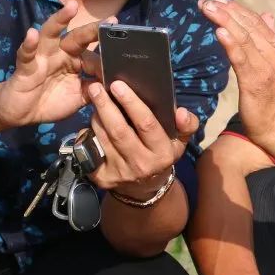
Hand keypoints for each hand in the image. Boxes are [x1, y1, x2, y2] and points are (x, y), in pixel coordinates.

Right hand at [0, 1, 111, 129]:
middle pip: (77, 37)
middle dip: (93, 29)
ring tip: (71, 6)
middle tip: (110, 20)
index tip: (124, 55)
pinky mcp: (25, 66)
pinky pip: (26, 54)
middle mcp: (60, 53)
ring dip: (60, 19)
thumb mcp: (78, 98)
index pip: (93, 54)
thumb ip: (94, 90)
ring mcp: (42, 56)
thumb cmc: (50, 102)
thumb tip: (115, 85)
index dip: (105, 57)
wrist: (21, 114)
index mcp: (74, 60)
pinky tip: (32, 34)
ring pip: (50, 34)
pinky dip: (28, 44)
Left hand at [85, 79, 198, 199]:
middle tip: (97, 87)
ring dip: (96, 117)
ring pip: (103, 139)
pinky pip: (90, 151)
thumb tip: (182, 112)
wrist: (144, 188)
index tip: (118, 85)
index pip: (146, 124)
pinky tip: (89, 121)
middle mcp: (141, 165)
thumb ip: (187, 125)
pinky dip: (87, 134)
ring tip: (94, 99)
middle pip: (119, 131)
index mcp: (162, 153)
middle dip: (106, 106)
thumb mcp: (179, 141)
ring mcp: (120, 173)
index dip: (131, 104)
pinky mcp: (103, 178)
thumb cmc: (160, 154)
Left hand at [198, 0, 274, 150]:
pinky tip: (219, 32)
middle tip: (207, 0)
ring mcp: (265, 66)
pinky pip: (241, 58)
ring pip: (243, 37)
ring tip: (209, 9)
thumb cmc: (269, 96)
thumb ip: (268, 38)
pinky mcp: (255, 81)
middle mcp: (273, 52)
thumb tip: (267, 14)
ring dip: (225, 21)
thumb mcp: (271, 62)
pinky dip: (230, 44)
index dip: (236, 8)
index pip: (255, 21)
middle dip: (226, 11)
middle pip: (247, 25)